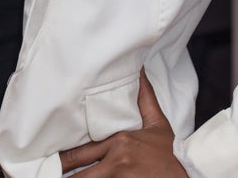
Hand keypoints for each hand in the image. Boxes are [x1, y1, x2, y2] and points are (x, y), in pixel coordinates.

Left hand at [59, 70, 187, 175]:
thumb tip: (139, 70)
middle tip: (46, 174)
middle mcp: (116, 162)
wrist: (191, 174)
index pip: (80, 152)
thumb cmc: (170, 154)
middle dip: (62, 176)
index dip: (62, 160)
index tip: (48, 161)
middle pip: (79, 175)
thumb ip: (144, 99)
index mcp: (118, 142)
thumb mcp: (157, 125)